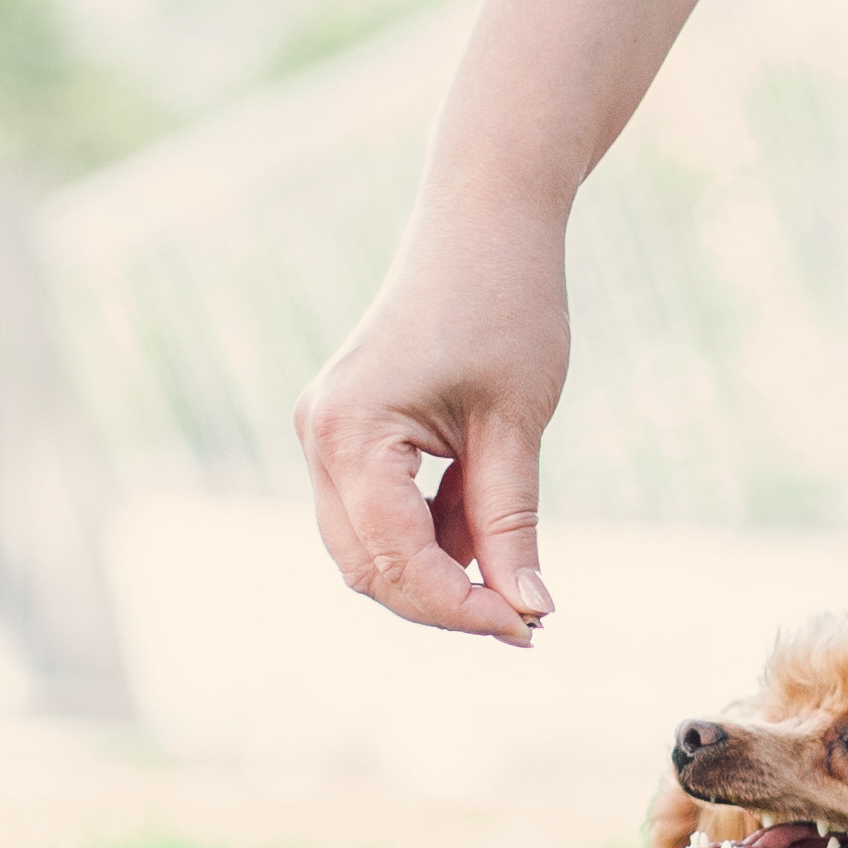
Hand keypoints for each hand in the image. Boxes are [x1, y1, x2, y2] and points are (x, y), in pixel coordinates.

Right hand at [295, 183, 570, 642]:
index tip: (528, 628)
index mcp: (351, 432)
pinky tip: (487, 522)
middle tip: (525, 618)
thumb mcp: (516, 426)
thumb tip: (526, 611)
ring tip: (514, 564)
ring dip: (438, 573)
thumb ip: (510, 525)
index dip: (462, 608)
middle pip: (370, 568)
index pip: (397, 559)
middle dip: (444, 603)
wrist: (484, 219)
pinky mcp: (346, 432)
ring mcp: (325, 434)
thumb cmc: (506, 304)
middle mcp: (319, 437)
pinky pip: (380, 515)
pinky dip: (432, 537)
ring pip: (369, 550)